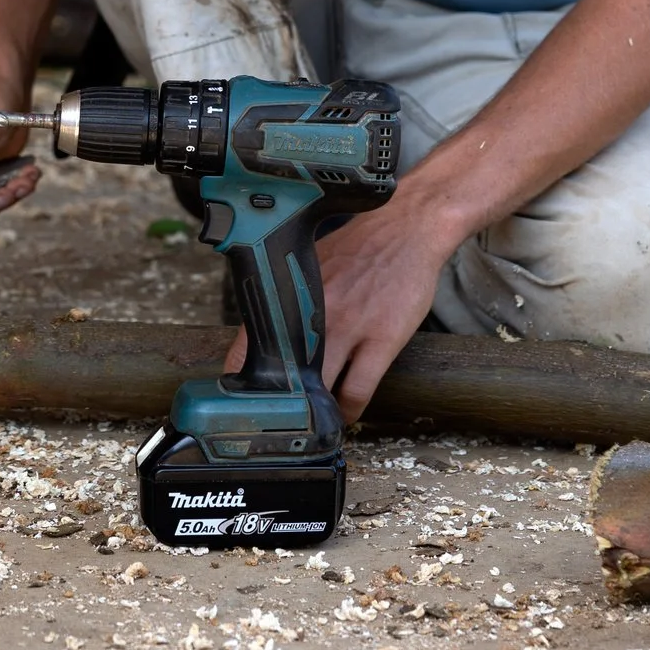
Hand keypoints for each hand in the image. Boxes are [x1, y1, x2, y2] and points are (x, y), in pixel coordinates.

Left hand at [223, 197, 458, 422]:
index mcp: (291, 295)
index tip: (242, 401)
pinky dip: (348, 410)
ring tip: (315, 420)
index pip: (250, 345)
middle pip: (285, 375)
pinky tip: (346, 412)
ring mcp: (350, 327)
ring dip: (315, 412)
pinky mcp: (383, 339)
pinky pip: (357, 391)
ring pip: (320, 389)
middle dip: (282, 402)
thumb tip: (265, 330)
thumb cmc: (358, 248)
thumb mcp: (310, 265)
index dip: (243, 381)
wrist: (407, 228)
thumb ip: (289, 298)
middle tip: (282, 417)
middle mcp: (315, 312)